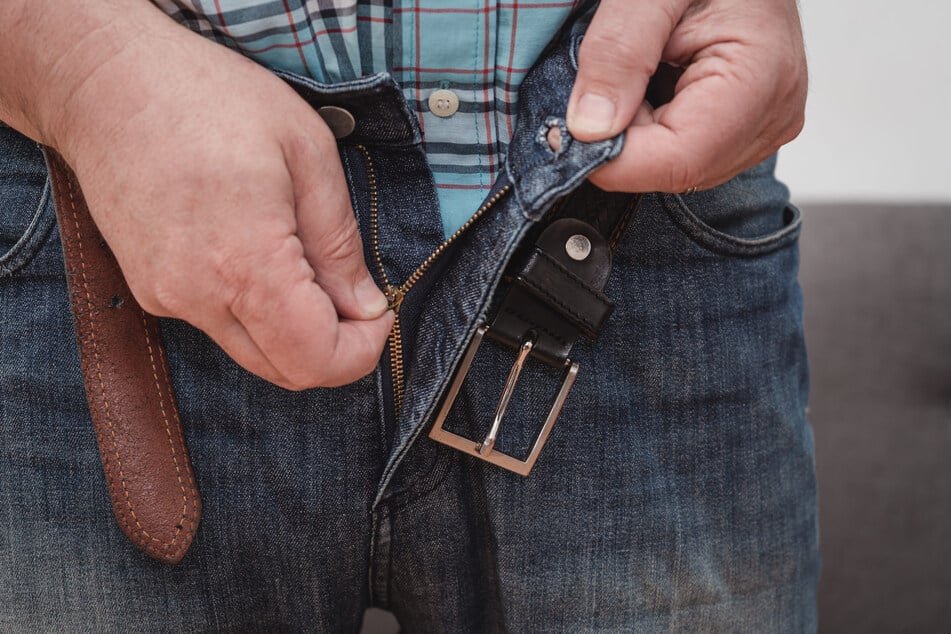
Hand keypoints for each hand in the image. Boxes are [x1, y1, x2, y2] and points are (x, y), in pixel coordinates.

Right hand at [51, 9, 392, 389]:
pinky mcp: (150, 289)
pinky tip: (261, 252)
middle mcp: (198, 296)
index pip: (315, 359)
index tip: (380, 313)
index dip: (361, 353)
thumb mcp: (307, 150)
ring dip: (295, 329)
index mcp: (246, 262)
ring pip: (253, 352)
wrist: (105, 83)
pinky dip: (256, 310)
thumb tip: (363, 305)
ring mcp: (167, 298)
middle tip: (356, 294)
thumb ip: (339, 240)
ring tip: (307, 260)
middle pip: (285, 370)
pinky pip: (220, 324)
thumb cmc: (210, 97)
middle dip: (335, 347)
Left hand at [566, 0, 806, 192]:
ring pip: (676, 168)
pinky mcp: (750, 126)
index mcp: (760, 79)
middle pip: (675, 170)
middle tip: (605, 81)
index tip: (564, 132)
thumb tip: (589, 129)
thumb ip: (617, 53)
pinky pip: (686, 152)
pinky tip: (655, 83)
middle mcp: (772, 115)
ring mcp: (765, 125)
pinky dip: (653, 128)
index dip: (612, 158)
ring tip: (639, 72)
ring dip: (637, 133)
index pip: (678, 160)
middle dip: (623, 140)